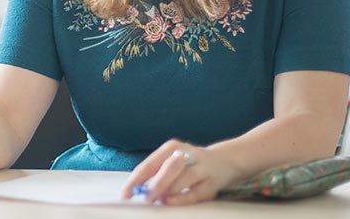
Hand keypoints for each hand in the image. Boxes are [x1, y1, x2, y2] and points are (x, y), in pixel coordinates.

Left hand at [120, 139, 239, 205]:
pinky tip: (171, 201)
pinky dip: (182, 198)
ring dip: (168, 190)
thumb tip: (139, 191)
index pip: (149, 164)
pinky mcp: (212, 182)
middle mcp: (186, 154)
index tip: (125, 194)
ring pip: (182, 179)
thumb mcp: (172, 163)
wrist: (225, 161)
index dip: (136, 180)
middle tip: (145, 197)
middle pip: (168, 168)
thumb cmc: (190, 164)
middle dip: (154, 184)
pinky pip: (196, 192)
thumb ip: (156, 174)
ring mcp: (201, 167)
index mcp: (171, 148)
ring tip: (158, 199)